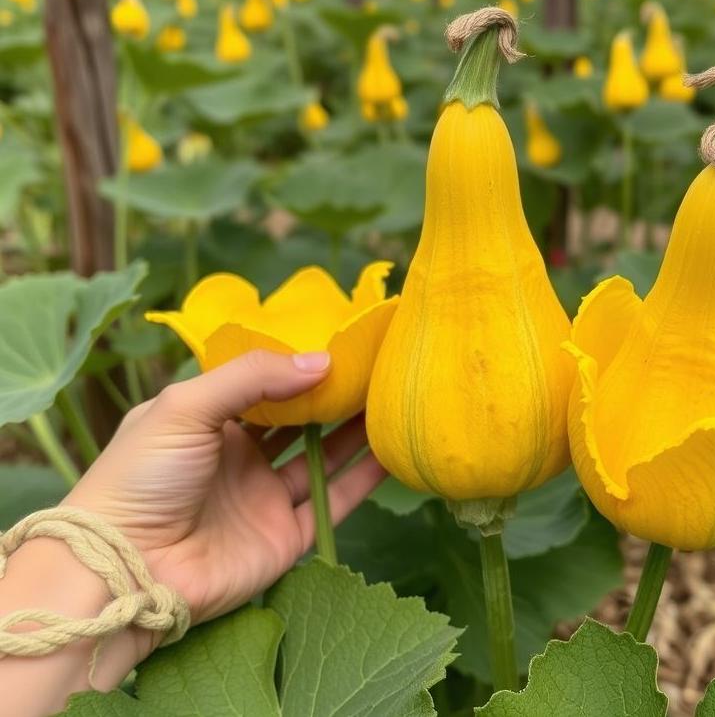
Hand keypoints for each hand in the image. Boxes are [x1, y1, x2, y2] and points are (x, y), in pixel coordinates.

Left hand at [66, 350, 384, 626]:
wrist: (124, 571)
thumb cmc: (140, 476)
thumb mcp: (186, 406)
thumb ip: (254, 376)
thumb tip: (323, 361)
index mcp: (209, 421)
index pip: (263, 385)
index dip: (297, 365)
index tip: (338, 343)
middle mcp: (240, 457)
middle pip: (297, 419)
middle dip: (332, 395)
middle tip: (373, 367)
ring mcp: (263, 498)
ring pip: (322, 457)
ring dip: (354, 431)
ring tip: (390, 399)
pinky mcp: (283, 537)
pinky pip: (332, 501)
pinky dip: (363, 478)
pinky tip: (390, 449)